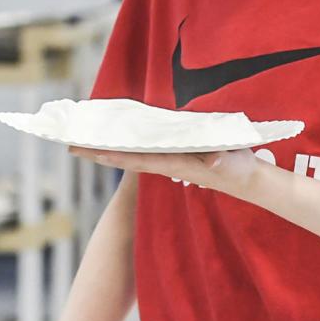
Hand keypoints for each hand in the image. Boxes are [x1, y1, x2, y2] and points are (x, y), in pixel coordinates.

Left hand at [68, 144, 261, 198]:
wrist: (248, 182)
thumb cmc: (240, 171)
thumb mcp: (234, 164)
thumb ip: (224, 162)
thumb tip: (214, 161)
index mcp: (176, 164)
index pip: (138, 159)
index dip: (114, 155)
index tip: (89, 150)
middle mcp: (167, 163)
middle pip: (127, 157)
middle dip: (100, 151)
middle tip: (71, 144)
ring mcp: (170, 160)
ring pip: (134, 153)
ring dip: (111, 147)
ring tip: (88, 139)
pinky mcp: (177, 156)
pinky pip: (146, 149)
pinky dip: (128, 144)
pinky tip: (120, 138)